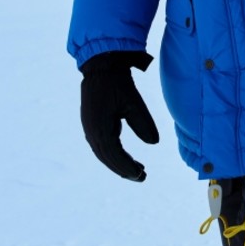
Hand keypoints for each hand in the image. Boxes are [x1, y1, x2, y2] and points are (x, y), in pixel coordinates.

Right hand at [79, 51, 158, 181]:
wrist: (101, 68)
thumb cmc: (118, 84)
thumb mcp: (134, 103)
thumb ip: (143, 123)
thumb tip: (154, 143)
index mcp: (99, 128)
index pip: (113, 155)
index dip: (126, 167)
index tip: (141, 174)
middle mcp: (91, 132)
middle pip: (107, 158)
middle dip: (123, 169)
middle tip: (142, 177)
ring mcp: (90, 129)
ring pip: (104, 153)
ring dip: (119, 163)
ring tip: (138, 171)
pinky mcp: (93, 125)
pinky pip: (103, 146)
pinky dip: (114, 154)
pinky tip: (126, 158)